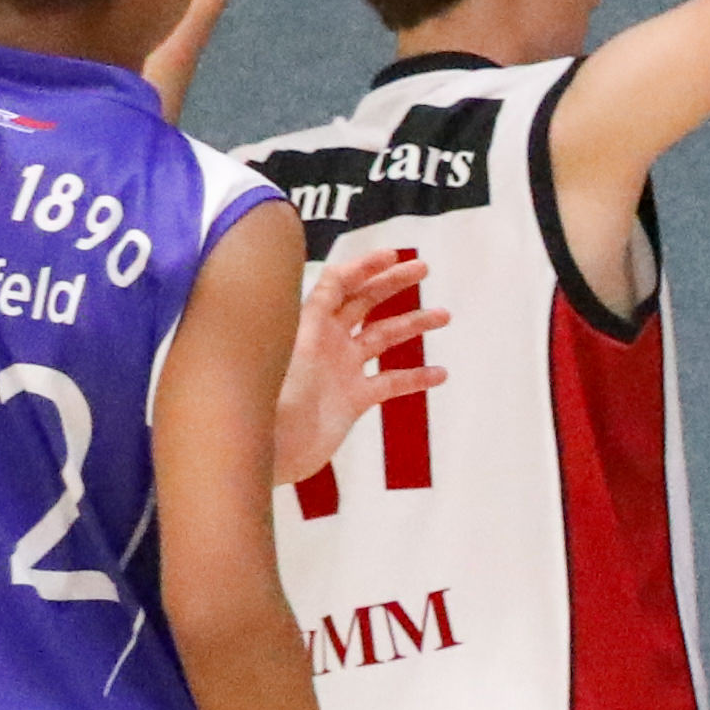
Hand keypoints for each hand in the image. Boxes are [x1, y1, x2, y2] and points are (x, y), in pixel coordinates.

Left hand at [274, 248, 448, 487]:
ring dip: (412, 324)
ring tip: (443, 315)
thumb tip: (313, 279)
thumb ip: (302, 317)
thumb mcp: (284, 352)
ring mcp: (341, 370)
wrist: (268, 453)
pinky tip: (439, 374)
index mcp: (308, 325)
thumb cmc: (266, 402)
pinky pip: (390, 382)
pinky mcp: (352, 399)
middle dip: (393, 283)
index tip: (393, 256)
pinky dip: (415, 377)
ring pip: (382, 337)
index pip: (337, 283)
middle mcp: (326, 341)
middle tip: (423, 268)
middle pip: (364, 301)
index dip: (364, 266)